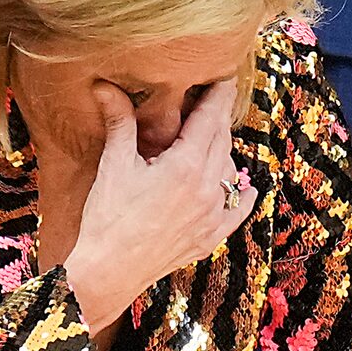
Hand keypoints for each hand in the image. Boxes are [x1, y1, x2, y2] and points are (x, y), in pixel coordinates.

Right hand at [63, 80, 255, 329]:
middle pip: (221, 142)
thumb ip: (120, 121)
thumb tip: (105, 86)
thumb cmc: (107, 218)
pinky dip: (242, 196)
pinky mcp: (209, 238)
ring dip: (222, 153)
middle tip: (212, 103)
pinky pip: (237, 212)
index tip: (223, 78)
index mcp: (184, 166)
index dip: (217, 96)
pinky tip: (246, 188)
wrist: (107, 272)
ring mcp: (211, 216)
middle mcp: (206, 190)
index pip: (210, 119)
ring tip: (210, 141)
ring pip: (229, 172)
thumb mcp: (114, 164)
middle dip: (217, 120)